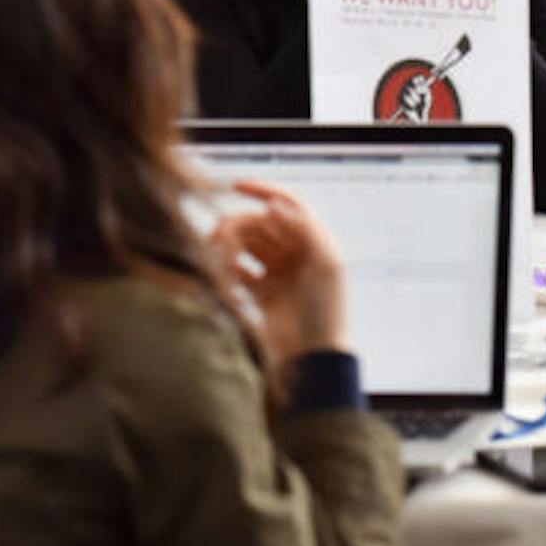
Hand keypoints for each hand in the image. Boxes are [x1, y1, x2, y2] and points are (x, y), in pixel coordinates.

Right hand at [209, 181, 347, 377]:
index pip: (287, 204)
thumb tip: (274, 205)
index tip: (236, 186)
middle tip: (218, 239)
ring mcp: (278, 272)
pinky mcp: (262, 293)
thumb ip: (304, 229)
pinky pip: (238, 270)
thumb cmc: (327, 312)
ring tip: (219, 259)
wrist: (314, 358)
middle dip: (238, 225)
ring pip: (246, 244)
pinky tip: (223, 276)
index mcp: (314, 240)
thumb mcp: (325, 265)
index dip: (263, 191)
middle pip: (260, 223)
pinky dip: (227, 268)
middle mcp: (296, 252)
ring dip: (228, 245)